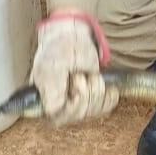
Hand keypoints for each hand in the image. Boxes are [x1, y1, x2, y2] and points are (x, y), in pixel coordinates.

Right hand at [29, 10, 118, 125]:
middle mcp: (63, 105)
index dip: (71, 109)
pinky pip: (107, 107)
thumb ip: (50, 88)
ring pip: (94, 110)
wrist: (75, 37)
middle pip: (79, 115)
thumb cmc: (59, 49)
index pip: (59, 118)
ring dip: (96, 88)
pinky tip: (107, 85)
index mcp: (46, 99)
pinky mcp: (96, 99)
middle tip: (79, 74)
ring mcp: (80, 103)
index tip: (78, 92)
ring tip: (88, 73)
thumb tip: (52, 111)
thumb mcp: (51, 66)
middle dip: (85, 91)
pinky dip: (109, 95)